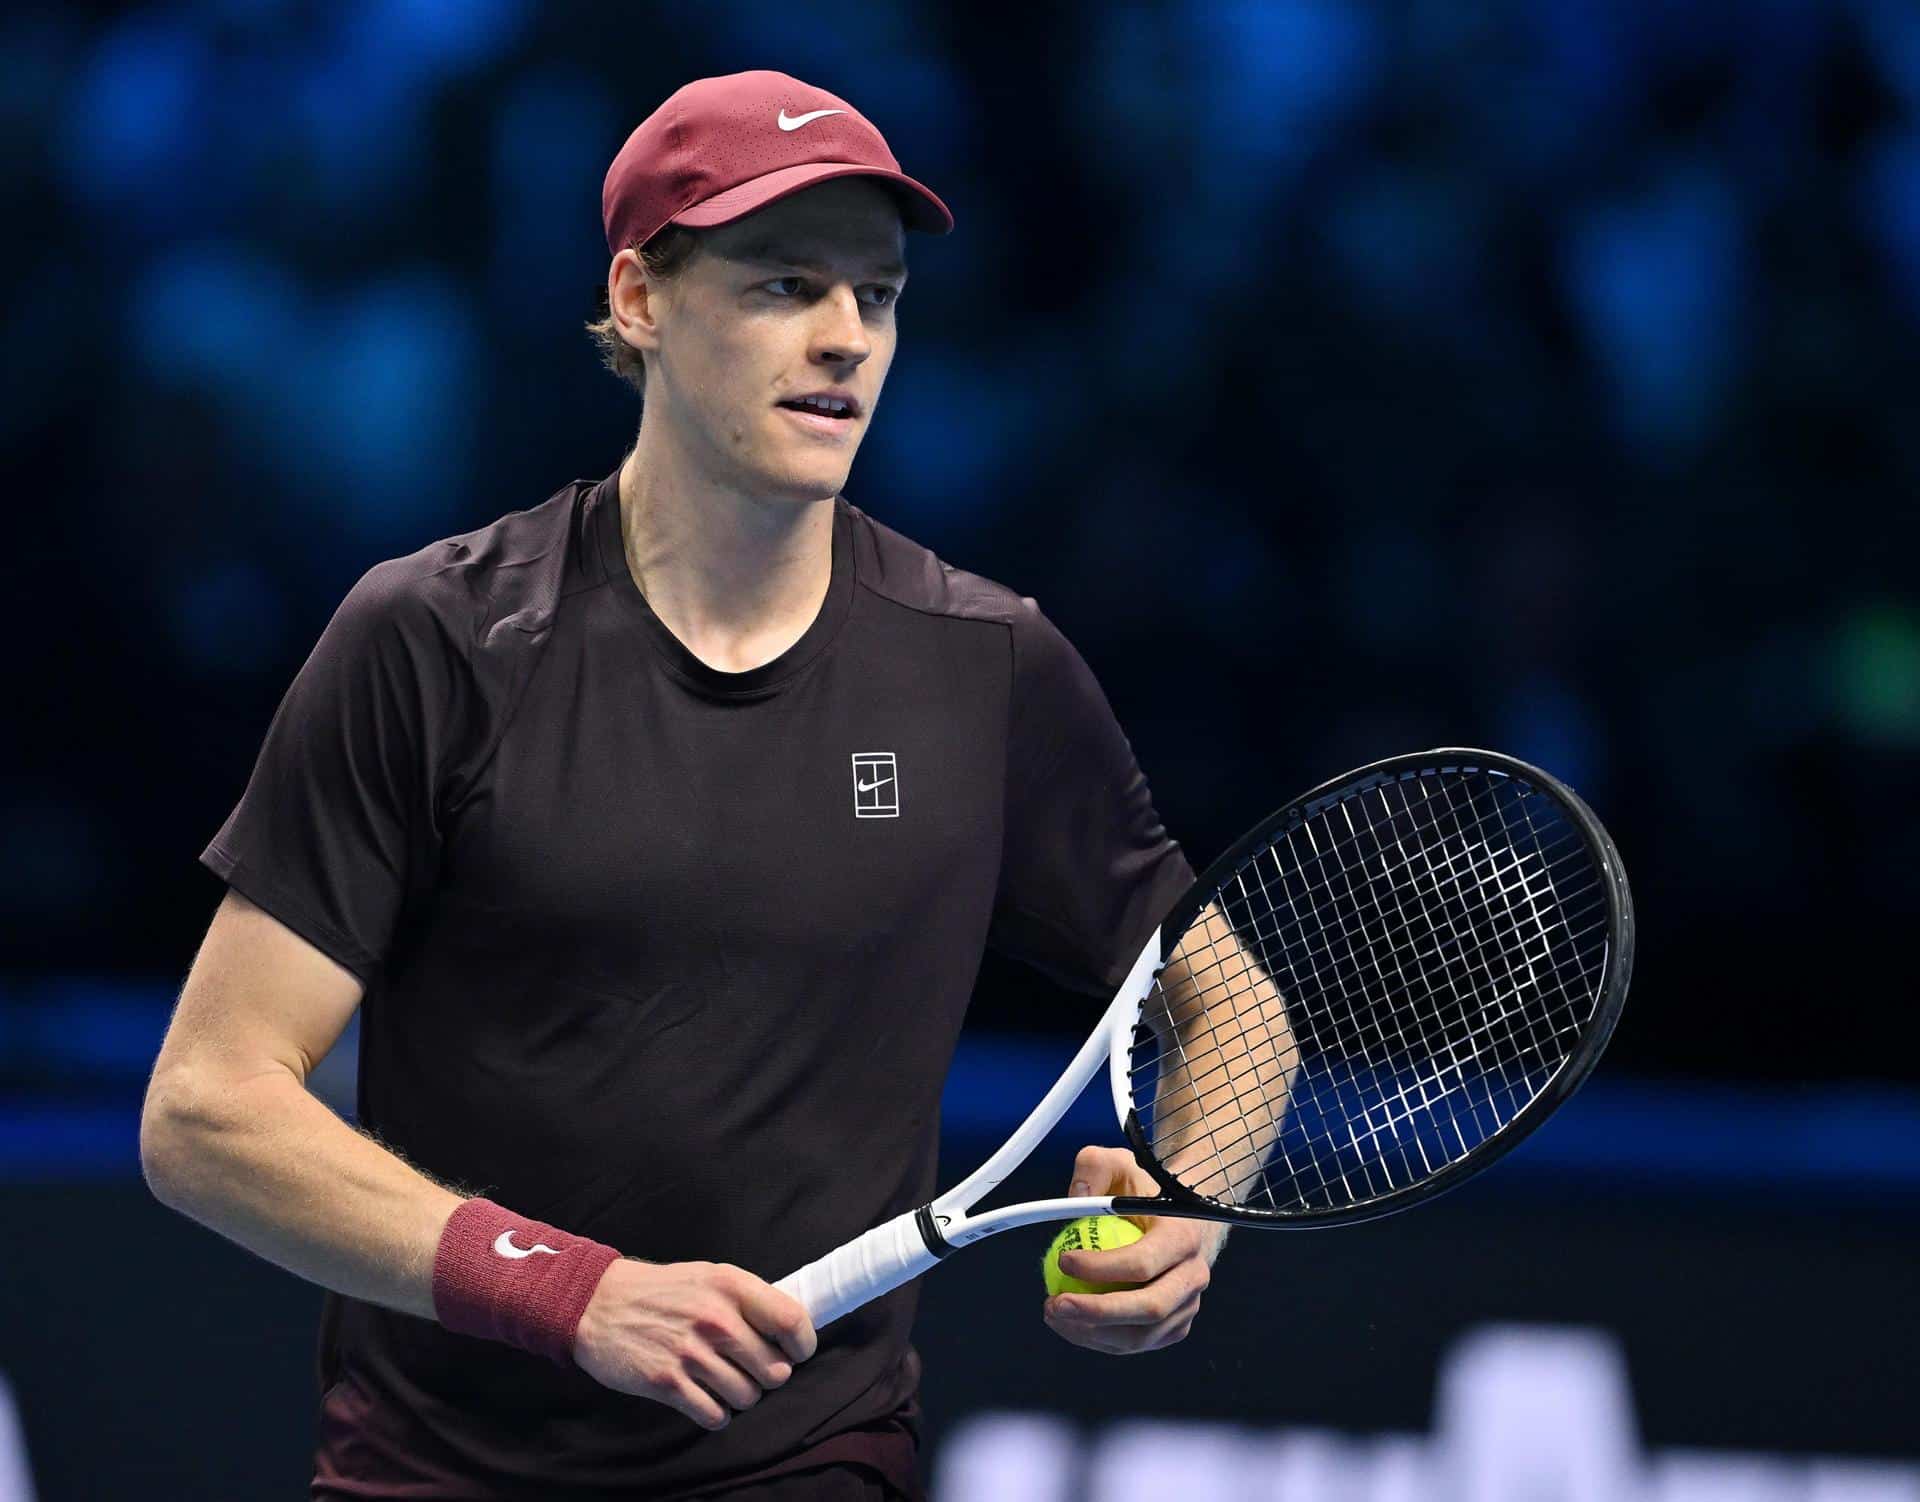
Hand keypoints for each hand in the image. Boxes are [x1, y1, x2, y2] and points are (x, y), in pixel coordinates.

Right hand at [573, 1259, 816, 1429]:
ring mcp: (691, 1353)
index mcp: (731, 1286)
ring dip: (741, 1396)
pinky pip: (715, 1415)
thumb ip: (749, 1300)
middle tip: (751, 1369)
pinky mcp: (667, 1383)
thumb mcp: (710, 1277)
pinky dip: (716, 1413)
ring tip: (723, 1381)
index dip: (803, 1344)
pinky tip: (705, 1398)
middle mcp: (716, 1319)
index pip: (792, 1321)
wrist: (598, 1303)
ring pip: (747, 1397)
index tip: (796, 1353)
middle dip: (768, 1376)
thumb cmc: (663, 1291)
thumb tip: (790, 1331)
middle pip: (775, 1371)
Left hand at [1042, 1145, 1226, 1355]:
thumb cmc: (1144, 1189)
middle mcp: (1193, 1275)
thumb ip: (1093, 1167)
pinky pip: (1138, 1343)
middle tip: (1054, 1305)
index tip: (1062, 1259)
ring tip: (1054, 1314)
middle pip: (1148, 1309)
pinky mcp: (1175, 1325)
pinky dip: (1102, 1340)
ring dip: (1092, 1333)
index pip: (1141, 1263)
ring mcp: (1188, 1305)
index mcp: (1183, 1236)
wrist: (1181, 1216)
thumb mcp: (1119, 1162)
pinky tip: (1073, 1323)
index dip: (1098, 1268)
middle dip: (1096, 1314)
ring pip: (1141, 1336)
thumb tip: (1074, 1197)